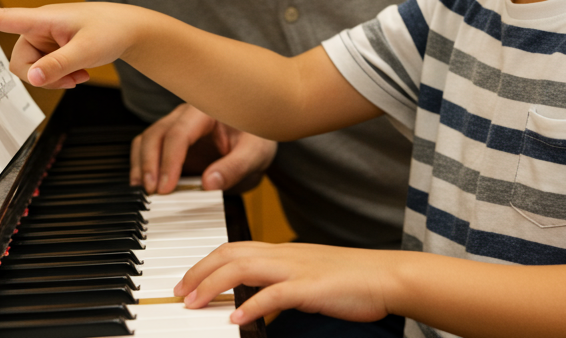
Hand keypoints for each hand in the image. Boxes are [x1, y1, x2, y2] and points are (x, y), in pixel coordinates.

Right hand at [0, 3, 132, 88]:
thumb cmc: (111, 31)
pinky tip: (80, 74)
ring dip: (54, 78)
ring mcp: (45, 38)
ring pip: (32, 69)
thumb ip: (58, 65)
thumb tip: (30, 78)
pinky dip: (59, 76)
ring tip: (80, 74)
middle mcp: (39, 27)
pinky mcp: (52, 48)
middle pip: (19, 61)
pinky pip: (43, 69)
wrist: (130, 29)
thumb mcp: (87, 51)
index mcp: (42, 19)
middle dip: (42, 76)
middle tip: (72, 79)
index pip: (2, 17)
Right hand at [131, 104, 276, 193]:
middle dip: (150, 164)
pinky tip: (144, 186)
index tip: (166, 187)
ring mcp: (176, 127)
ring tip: (144, 191)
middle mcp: (187, 116)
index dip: (169, 161)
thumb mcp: (256, 153)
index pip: (180, 132)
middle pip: (157, 134)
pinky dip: (142, 166)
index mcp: (208, 111)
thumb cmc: (258, 139)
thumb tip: (210, 183)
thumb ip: (235, 167)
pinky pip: (148, 149)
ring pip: (147, 140)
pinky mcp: (171, 143)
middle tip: (152, 192)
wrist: (257, 141)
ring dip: (141, 165)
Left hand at [175, 242, 398, 325]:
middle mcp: (285, 255)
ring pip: (244, 268)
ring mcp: (297, 269)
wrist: (386, 276)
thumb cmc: (351, 280)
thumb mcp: (307, 278)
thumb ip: (281, 284)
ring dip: (213, 285)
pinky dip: (251, 305)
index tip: (186, 282)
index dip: (205, 263)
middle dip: (198, 272)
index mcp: (283, 252)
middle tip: (179, 293)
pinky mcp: (311, 288)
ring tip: (194, 303)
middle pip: (230, 253)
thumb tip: (256, 301)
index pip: (234, 248)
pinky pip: (274, 294)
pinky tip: (235, 318)